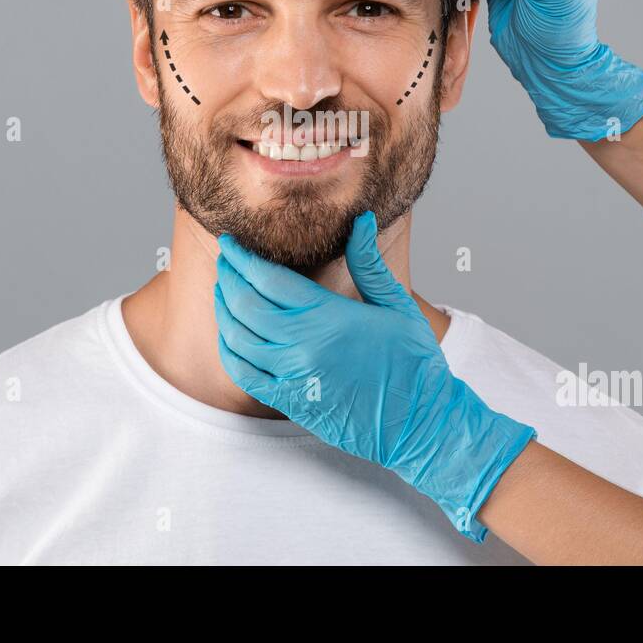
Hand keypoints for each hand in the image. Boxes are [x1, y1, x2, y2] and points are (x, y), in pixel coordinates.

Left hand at [214, 210, 535, 542]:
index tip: (230, 242)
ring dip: (224, 309)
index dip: (243, 258)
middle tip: (225, 259)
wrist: (418, 422)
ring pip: (238, 337)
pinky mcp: (288, 402)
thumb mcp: (396, 305)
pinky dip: (229, 349)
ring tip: (224, 289)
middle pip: (245, 304)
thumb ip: (369, 262)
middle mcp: (303, 346)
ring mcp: (292, 377)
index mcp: (329, 317)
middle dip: (229, 276)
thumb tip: (362, 220)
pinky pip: (243, 373)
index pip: (268, 279)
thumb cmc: (413, 362)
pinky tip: (230, 333)